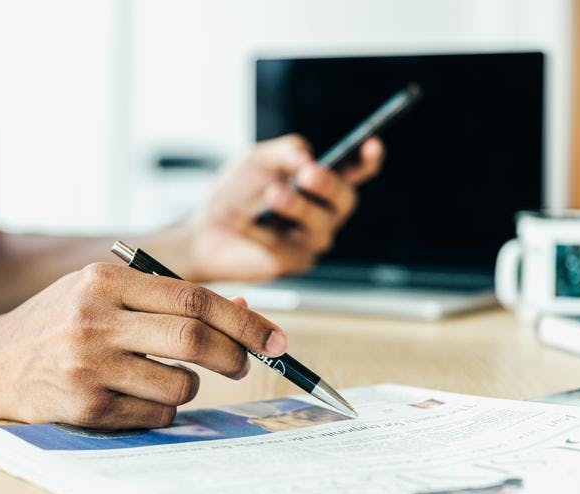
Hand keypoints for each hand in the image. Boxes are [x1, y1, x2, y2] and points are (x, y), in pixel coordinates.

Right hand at [0, 263, 286, 429]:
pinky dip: (163, 410)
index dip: (244, 321)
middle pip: (195, 339)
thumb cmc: (60, 324)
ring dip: (191, 388)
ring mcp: (88, 366)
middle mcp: (95, 319)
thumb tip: (246, 309)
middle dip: (235, 356)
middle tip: (245, 364)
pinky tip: (137, 398)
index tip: (275, 338)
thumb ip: (168, 299)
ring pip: (180, 385)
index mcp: (105, 282)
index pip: (194, 299)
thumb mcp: (105, 294)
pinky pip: (155, 416)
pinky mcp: (84, 407)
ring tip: (167, 379)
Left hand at [184, 134, 383, 280]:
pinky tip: (237, 218)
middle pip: (344, 199)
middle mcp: (326, 212)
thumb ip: (285, 151)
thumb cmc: (238, 192)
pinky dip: (258, 230)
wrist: (207, 229)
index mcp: (323, 182)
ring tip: (273, 194)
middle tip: (308, 174)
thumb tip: (308, 159)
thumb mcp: (259, 159)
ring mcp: (312, 240)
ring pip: (319, 225)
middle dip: (329, 185)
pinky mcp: (292, 262)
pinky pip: (283, 245)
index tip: (372, 144)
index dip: (368, 159)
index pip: (356, 171)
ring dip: (298, 206)